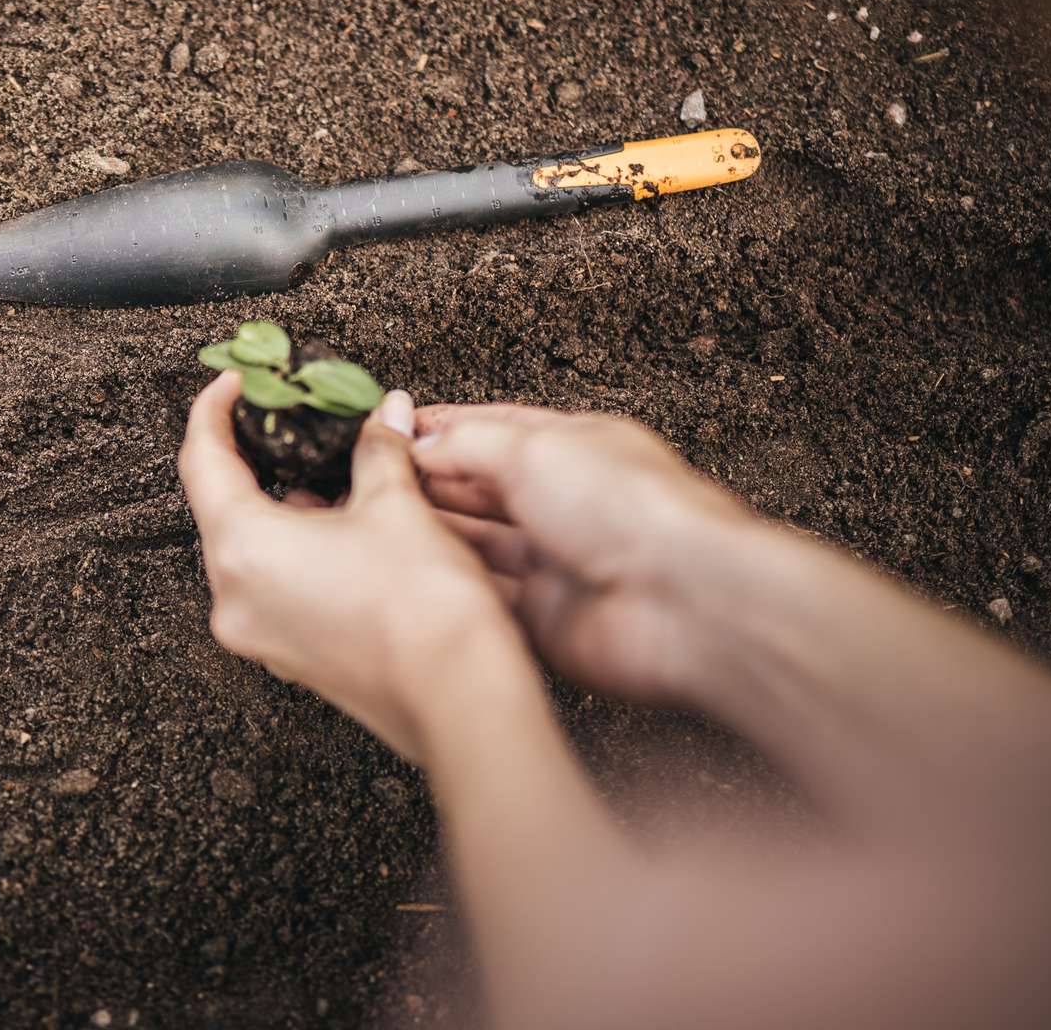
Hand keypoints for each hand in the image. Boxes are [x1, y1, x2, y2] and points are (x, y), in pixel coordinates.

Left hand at [177, 373, 515, 759]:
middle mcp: (234, 597)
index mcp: (242, 550)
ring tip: (338, 474)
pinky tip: (348, 528)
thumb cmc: (427, 613)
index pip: (201, 460)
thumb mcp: (397, 506)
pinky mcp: (289, 654)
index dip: (215, 410)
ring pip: (253, 548)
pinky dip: (300, 549)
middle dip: (262, 459)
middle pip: (224, 506)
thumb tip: (383, 417)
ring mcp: (259, 634)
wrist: (463, 702)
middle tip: (294, 422)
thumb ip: (378, 451)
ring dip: (287, 506)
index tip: (236, 383)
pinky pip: (276, 585)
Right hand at [411, 404, 758, 702]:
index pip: (492, 431)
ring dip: (432, 534)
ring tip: (378, 523)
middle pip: (479, 489)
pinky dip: (450, 587)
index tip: (389, 430)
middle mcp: (562, 504)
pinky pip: (485, 601)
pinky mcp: (545, 619)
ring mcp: (553, 564)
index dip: (440, 429)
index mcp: (571, 448)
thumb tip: (422, 443)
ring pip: (476, 546)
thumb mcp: (533, 446)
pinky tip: (413, 576)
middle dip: (427, 481)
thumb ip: (467, 444)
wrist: (680, 601)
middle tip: (370, 477)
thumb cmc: (634, 509)